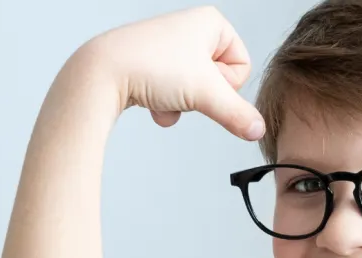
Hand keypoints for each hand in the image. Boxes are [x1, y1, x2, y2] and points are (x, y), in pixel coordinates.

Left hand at [84, 6, 264, 140]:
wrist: (102, 73)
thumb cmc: (152, 68)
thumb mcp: (205, 94)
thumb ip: (237, 115)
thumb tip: (259, 131)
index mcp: (211, 23)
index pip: (242, 67)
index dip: (225, 86)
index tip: (202, 82)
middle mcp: (191, 29)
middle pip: (218, 81)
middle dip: (201, 96)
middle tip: (180, 88)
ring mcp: (169, 47)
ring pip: (194, 90)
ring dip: (182, 103)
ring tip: (162, 94)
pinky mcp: (150, 65)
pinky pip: (172, 93)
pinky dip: (164, 103)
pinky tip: (149, 102)